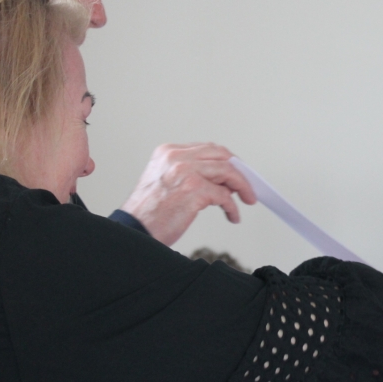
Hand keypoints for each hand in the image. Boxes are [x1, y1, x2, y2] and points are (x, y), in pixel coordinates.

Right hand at [120, 143, 256, 245]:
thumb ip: (191, 174)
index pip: (207, 148)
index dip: (227, 160)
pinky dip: (233, 207)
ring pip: (227, 171)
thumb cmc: (149, 214)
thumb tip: (224, 179)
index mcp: (167, 152)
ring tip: (247, 199)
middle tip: (247, 185)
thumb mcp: (167, 183)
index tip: (238, 172)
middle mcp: (176, 157)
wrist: (135, 232)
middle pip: (221, 155)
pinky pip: (225, 196)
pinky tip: (233, 216)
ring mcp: (185, 171)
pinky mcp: (194, 189)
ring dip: (242, 186)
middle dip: (239, 170)